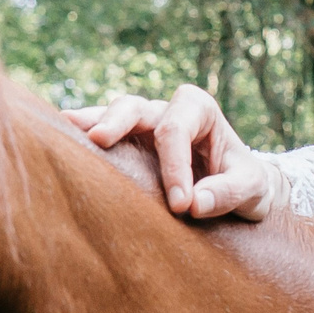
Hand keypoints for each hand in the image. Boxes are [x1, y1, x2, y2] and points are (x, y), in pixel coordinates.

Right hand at [63, 85, 284, 220]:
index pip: (177, 130)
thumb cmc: (247, 184)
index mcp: (200, 111)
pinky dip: (82, 138)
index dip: (174, 165)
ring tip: (63, 131)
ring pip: (113, 116)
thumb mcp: (253, 189)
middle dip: (117, 121)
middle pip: (136, 107)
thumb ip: (230, 193)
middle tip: (100, 139)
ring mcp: (142, 127)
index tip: (181, 205)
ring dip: (90, 124)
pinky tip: (59, 140)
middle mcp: (167, 111)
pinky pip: (101, 137)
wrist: (241, 189)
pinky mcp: (127, 148)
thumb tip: (195, 204)